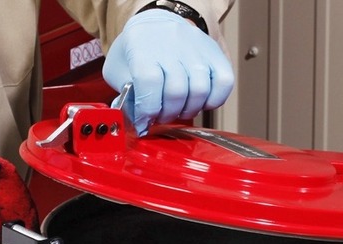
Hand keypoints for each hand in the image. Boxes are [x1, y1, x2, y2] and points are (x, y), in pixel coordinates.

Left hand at [102, 9, 233, 135]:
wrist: (158, 22)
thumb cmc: (138, 50)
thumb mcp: (118, 68)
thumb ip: (124, 94)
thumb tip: (137, 120)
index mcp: (143, 48)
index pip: (149, 82)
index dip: (147, 109)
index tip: (144, 120)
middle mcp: (172, 46)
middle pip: (176, 91)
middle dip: (167, 114)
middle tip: (161, 116)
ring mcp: (196, 50)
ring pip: (200, 90)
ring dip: (189, 110)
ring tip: (179, 110)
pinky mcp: (215, 54)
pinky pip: (224, 83)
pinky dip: (214, 100)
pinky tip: (200, 102)